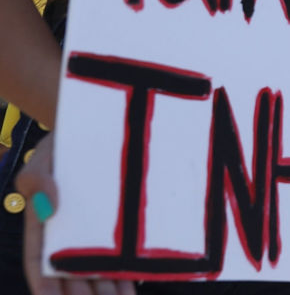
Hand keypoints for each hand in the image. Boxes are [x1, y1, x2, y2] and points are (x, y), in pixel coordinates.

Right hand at [15, 135, 135, 294]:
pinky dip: (128, 272)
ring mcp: (97, 232)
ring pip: (99, 271)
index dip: (45, 286)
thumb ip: (37, 179)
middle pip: (72, 276)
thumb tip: (48, 207)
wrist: (99, 126)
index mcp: (45, 226)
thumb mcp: (42, 158)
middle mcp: (71, 235)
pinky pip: (123, 254)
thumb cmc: (62, 145)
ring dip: (108, 291)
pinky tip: (136, 283)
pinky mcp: (121, 225)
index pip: (40, 264)